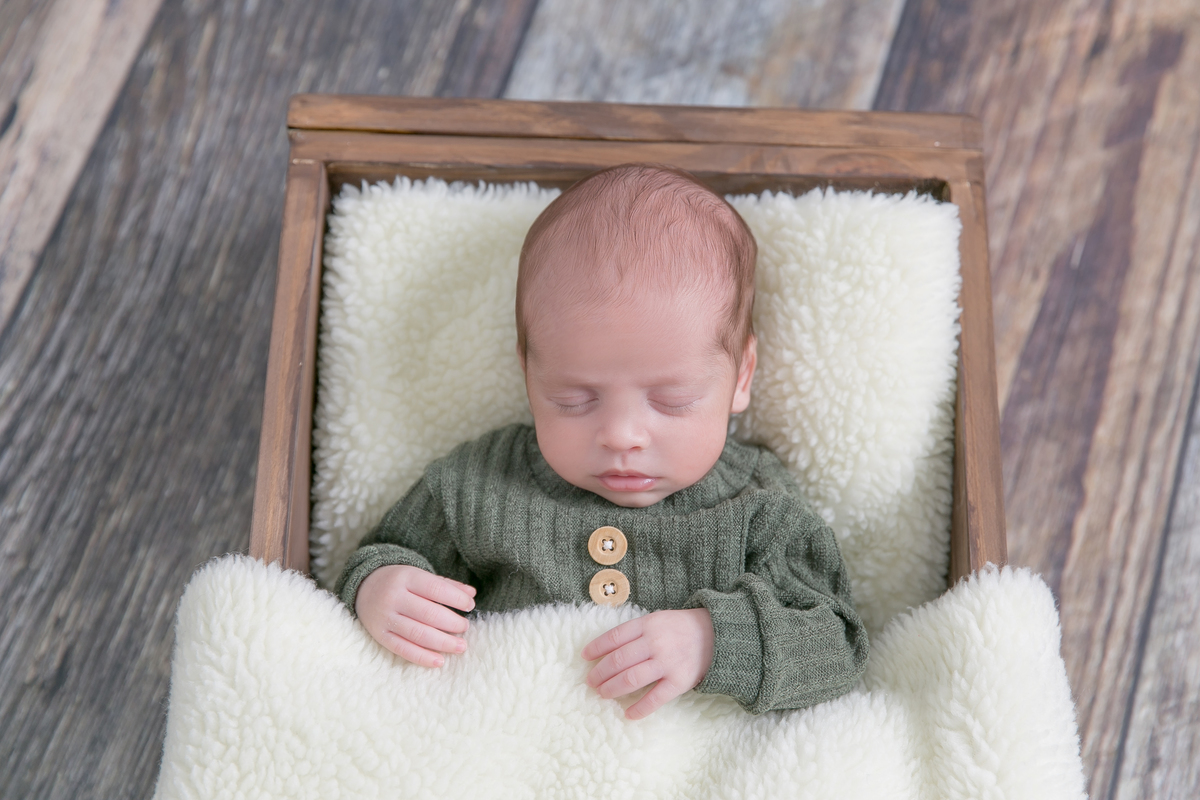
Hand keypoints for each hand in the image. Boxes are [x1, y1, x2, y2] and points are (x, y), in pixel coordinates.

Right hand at [355, 565, 476, 666]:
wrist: (363, 587)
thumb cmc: (400, 582)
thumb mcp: (420, 576)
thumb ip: (446, 585)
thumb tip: (472, 594)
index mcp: (405, 577)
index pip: (435, 589)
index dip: (456, 599)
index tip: (470, 606)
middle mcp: (393, 597)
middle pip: (428, 614)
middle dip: (452, 623)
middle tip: (465, 628)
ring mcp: (385, 618)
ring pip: (418, 634)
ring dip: (443, 643)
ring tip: (460, 646)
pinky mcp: (380, 636)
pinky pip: (403, 649)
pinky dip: (423, 657)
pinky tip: (440, 661)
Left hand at [582, 608, 713, 719]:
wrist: (717, 635)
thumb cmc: (680, 628)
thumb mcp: (657, 619)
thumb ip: (636, 631)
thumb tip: (607, 649)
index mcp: (648, 625)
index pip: (615, 637)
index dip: (597, 648)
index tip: (585, 657)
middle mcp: (655, 643)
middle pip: (619, 660)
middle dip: (600, 673)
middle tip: (590, 682)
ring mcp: (668, 662)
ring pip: (632, 679)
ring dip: (612, 688)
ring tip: (602, 694)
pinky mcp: (679, 681)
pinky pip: (655, 698)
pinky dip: (640, 708)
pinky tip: (628, 714)